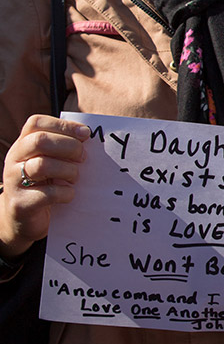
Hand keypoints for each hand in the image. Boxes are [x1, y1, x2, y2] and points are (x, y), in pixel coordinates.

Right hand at [1, 115, 89, 258]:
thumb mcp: (51, 161)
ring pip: (42, 165)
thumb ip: (64, 147)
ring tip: (75, 178)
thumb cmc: (44, 184)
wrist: (23, 219)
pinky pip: (48, 193)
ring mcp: (14, 182)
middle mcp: (14, 160)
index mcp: (23, 145)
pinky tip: (69, 194)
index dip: (64, 125)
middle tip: (83, 158)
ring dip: (68, 171)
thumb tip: (89, 135)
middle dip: (69, 147)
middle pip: (40, 141)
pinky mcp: (21, 204)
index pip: (36, 123)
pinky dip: (66, 193)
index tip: (86, 134)